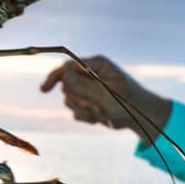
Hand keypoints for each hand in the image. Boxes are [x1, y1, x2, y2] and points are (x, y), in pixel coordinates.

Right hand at [40, 55, 170, 139]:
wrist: (140, 119)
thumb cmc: (129, 102)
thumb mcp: (107, 94)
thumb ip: (84, 86)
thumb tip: (63, 76)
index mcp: (96, 64)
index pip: (68, 66)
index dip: (54, 77)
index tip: (44, 90)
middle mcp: (90, 74)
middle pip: (66, 85)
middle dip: (79, 99)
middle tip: (96, 107)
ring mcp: (88, 89)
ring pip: (68, 100)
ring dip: (83, 110)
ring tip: (101, 113)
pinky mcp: (87, 102)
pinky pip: (74, 111)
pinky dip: (86, 117)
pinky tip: (101, 117)